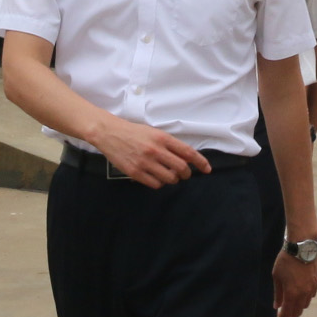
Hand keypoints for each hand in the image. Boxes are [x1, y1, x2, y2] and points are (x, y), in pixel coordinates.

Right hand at [89, 118, 210, 186]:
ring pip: (169, 179)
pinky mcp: (135, 172)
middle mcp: (155, 150)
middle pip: (181, 168)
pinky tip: (156, 177)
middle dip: (186, 174)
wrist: (109, 133)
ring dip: (173, 179)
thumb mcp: (154, 132)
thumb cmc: (133, 132)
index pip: (188, 153)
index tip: (207, 169)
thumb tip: (186, 159)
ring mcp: (145, 162)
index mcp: (162, 138)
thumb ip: (169, 144)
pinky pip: (155, 184)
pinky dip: (159, 183)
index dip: (201, 162)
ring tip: (168, 175)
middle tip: (184, 174)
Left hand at [272, 250, 316, 316]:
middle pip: (298, 312)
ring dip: (298, 307)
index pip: (286, 313)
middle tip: (282, 312)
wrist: (302, 246)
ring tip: (290, 302)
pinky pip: (311, 296)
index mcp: (292, 293)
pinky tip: (299, 293)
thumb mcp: (277, 276)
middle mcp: (304, 293)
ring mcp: (312, 288)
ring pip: (306, 305)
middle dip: (289, 315)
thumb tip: (277, 306)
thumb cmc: (286, 260)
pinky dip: (304, 299)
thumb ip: (278, 293)